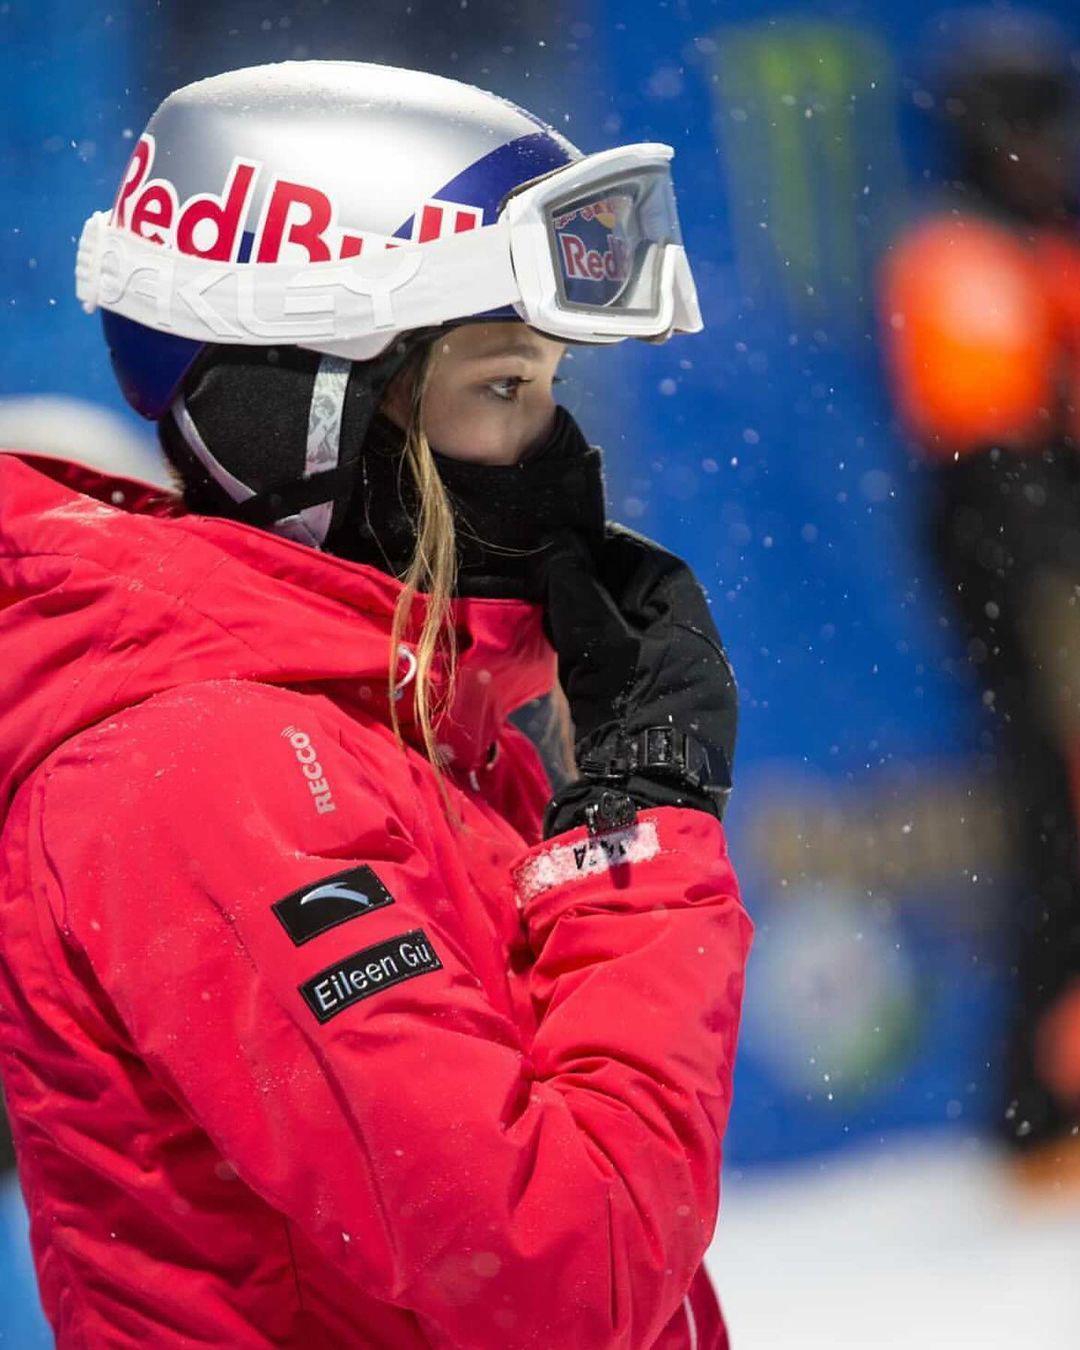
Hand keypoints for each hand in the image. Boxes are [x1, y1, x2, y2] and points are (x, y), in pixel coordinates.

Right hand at [533, 524, 737, 835]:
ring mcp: (682, 690)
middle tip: (554, 578)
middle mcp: (696, 654)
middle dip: (600, 587)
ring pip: (634, 639)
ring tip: (554, 617)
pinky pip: (631, 673)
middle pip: (645, 602)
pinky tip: (571, 663)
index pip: (657, 568)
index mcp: (692, 628)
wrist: (646, 801)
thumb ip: (578, 594)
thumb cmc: (630, 716)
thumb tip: (560, 548)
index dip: (614, 550)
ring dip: (597, 625)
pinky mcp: (661, 720)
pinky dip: (602, 660)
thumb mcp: (599, 648)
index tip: (573, 542)